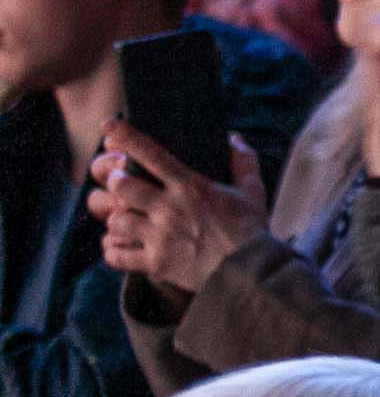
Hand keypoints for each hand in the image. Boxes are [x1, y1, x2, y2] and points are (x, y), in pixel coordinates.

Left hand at [90, 127, 267, 296]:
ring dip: (115, 217)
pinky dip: (113, 249)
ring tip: (122, 217)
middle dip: (115, 182)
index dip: (126, 137)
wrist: (248, 271)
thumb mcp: (253, 190)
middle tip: (120, 182)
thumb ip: (243, 161)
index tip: (108, 125)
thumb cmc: (251, 228)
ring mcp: (159, 237)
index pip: (151, 154)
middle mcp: (169, 209)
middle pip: (121, 187)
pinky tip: (118, 245)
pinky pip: (117, 254)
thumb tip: (233, 138)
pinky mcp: (155, 263)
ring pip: (115, 220)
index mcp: (190, 187)